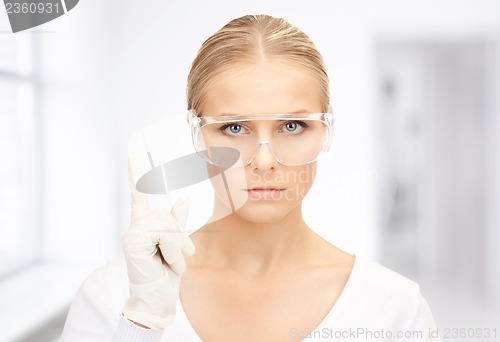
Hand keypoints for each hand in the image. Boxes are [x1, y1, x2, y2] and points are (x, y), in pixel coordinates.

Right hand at [121, 155, 194, 330]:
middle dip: (179, 240)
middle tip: (174, 259)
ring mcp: (132, 233)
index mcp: (145, 224)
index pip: (139, 194)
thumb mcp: (175, 245)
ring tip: (169, 264)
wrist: (156, 299)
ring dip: (177, 250)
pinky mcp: (132, 242)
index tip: (133, 152)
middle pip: (169, 217)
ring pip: (168, 228)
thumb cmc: (165, 272)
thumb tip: (185, 198)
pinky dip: (172, 253)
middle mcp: (136, 226)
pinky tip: (163, 265)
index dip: (135, 172)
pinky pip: (164, 237)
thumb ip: (177, 222)